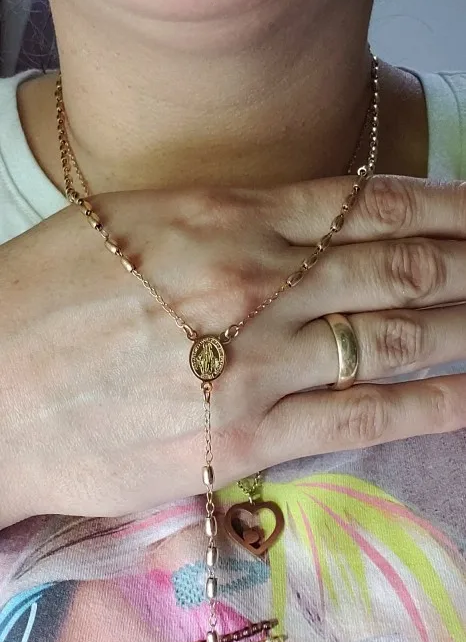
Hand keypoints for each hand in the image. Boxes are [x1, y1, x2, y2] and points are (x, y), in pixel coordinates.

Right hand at [1, 176, 464, 523]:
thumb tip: (306, 221)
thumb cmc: (44, 294)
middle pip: (398, 266)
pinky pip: (359, 418)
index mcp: (228, 213)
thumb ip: (227, 219)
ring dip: (463, 328)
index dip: (443, 204)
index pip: (369, 201)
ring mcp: (259, 362)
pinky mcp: (246, 440)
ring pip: (394, 340)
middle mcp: (260, 280)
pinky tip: (465, 398)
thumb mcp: (132, 219)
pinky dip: (426, 406)